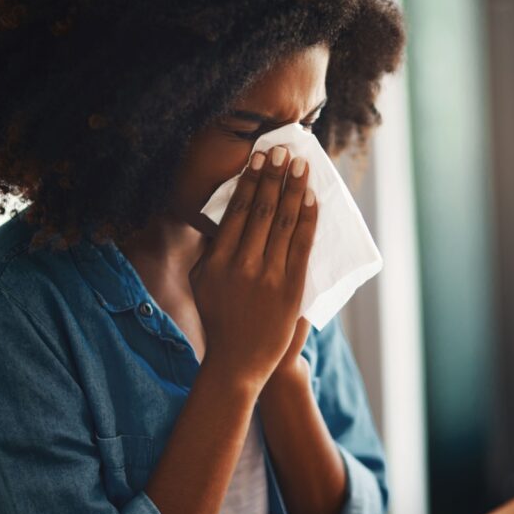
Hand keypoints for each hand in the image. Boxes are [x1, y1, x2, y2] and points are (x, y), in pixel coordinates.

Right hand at [189, 146, 317, 391]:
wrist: (237, 363)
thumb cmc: (218, 318)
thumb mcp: (201, 281)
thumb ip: (212, 249)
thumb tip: (225, 214)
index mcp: (217, 260)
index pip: (238, 211)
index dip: (251, 181)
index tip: (260, 158)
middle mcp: (242, 265)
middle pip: (263, 210)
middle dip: (275, 176)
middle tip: (283, 151)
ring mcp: (269, 277)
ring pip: (285, 222)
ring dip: (294, 189)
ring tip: (301, 165)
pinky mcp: (291, 289)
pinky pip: (303, 245)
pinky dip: (308, 218)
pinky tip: (311, 198)